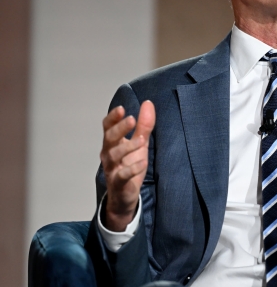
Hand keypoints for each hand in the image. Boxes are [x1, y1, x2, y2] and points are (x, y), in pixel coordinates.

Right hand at [100, 101, 154, 231]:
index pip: (108, 127)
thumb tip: (148, 103)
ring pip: (114, 156)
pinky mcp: (118, 182)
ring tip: (141, 140)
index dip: (112, 118)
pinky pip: (122, 175)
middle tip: (132, 119)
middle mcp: (108, 154)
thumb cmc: (130, 164)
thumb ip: (144, 125)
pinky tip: (143, 162)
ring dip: (128, 147)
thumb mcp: (140, 143)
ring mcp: (112, 168)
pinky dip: (132, 168)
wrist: (125, 194)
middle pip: (109, 138)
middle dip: (119, 128)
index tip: (121, 108)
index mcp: (112, 142)